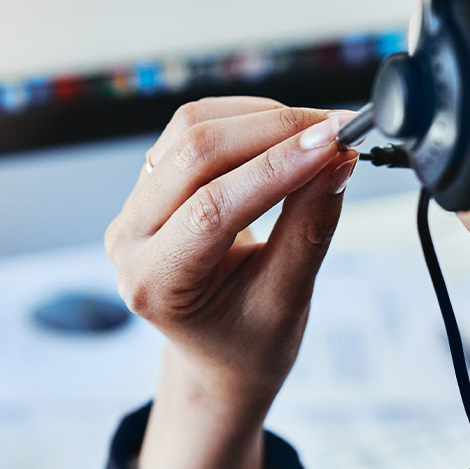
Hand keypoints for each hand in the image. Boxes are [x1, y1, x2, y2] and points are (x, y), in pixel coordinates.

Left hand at [105, 97, 356, 468]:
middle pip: (194, 154)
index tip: (334, 144)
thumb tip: (336, 162)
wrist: (218, 350)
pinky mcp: (153, 183)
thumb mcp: (286, 300)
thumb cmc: (247, 341)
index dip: (277, 169)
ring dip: (261, 118)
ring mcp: (135, 207)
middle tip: (337, 132)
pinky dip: (246, 119)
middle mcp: (131, 239)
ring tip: (318, 133)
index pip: (212, 209)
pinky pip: (193, 128)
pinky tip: (285, 134)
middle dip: (274, 131)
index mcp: (155, 283)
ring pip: (191, 128)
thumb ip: (309, 229)